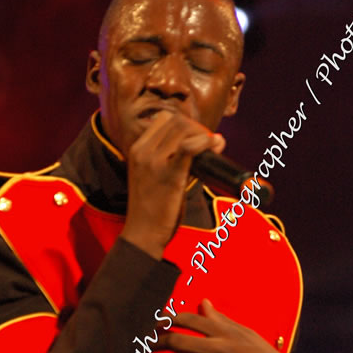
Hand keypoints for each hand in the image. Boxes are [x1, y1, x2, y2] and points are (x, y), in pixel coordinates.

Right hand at [121, 111, 224, 259]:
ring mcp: (153, 162)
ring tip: (214, 147)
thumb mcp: (153, 175)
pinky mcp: (167, 175)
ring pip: (184, 130)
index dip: (187, 123)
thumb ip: (171, 158)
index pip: (164, 118)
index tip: (199, 137)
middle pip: (176, 121)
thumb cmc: (153, 207)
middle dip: (198, 128)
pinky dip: (205, 142)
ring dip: (204, 135)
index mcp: (137, 149)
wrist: (143, 233)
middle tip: (211, 144)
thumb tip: (205, 143)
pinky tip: (215, 145)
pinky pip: (188, 148)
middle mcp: (142, 151)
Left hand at [149, 298, 307, 352]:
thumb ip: (223, 321)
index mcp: (228, 333)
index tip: (156, 325)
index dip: (168, 321)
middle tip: (144, 345)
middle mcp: (220, 348)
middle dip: (156, 342)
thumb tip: (204, 302)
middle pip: (178, 340)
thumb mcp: (249, 336)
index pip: (191, 319)